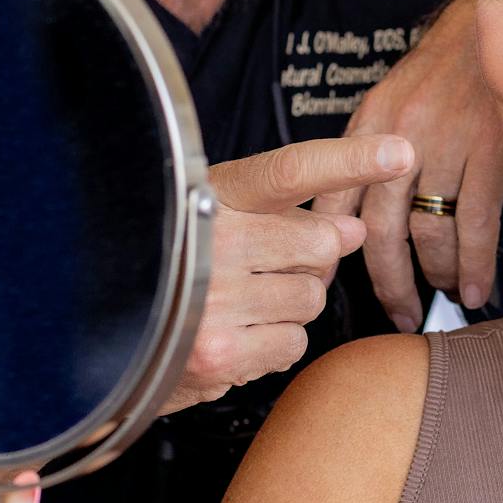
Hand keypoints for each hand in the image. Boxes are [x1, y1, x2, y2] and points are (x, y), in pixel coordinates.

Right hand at [164, 134, 412, 414]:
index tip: (401, 151)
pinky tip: (234, 335)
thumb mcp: (219, 222)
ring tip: (237, 305)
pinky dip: (273, 345)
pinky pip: (294, 342)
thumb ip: (287, 220)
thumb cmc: (170, 266)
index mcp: (211, 195)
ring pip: (311, 297)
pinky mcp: (217, 351)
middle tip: (262, 268)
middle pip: (320, 244)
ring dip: (288, 306)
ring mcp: (212, 298)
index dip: (351, 160)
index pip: (292, 170)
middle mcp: (210, 240)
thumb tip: (354, 230)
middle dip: (308, 260)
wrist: (100, 337)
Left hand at [312, 0, 502, 330]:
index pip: (333, 199)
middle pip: (380, 230)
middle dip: (389, 282)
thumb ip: (372, 156)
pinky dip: (475, 264)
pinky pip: (474, 223)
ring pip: (429, 232)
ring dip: (437, 275)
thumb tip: (361, 221)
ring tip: (445, 297)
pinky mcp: (486, 151)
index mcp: (365, 129)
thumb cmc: (442, 72)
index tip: (330, 288)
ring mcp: (443, 146)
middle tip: (399, 314)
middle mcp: (395, 140)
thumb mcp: (391, 104)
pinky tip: (476, 288)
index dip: (327, 250)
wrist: (490, 27)